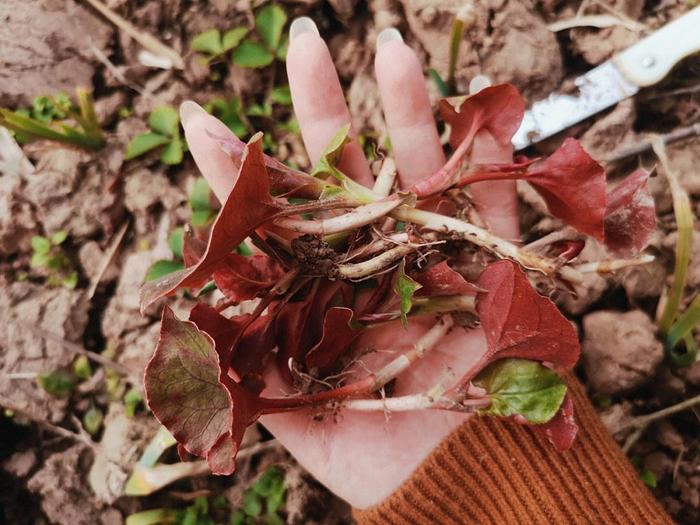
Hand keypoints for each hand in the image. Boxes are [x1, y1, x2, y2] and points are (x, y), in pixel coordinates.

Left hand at [180, 19, 519, 508]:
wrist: (453, 483)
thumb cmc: (371, 456)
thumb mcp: (289, 409)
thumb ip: (243, 362)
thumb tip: (187, 314)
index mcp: (324, 289)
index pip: (277, 218)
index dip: (240, 174)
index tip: (199, 121)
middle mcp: (373, 261)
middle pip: (346, 172)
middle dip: (325, 107)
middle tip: (304, 39)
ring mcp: (433, 257)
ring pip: (417, 169)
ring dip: (403, 107)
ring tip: (383, 42)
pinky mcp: (492, 269)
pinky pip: (487, 202)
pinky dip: (479, 157)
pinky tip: (465, 103)